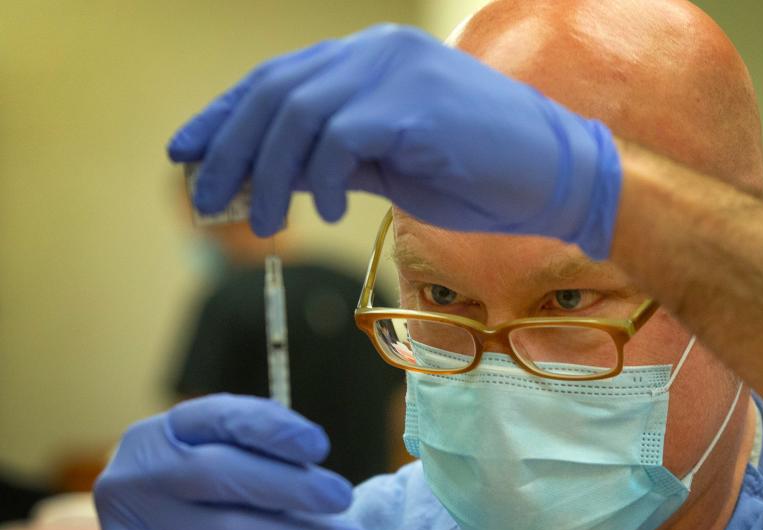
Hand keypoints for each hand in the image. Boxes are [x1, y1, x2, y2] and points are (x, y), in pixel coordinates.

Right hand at [93, 395, 368, 529]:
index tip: (319, 446)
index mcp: (156, 437)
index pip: (215, 417)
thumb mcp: (226, 484)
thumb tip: (323, 477)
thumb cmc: (206, 525)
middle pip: (218, 472)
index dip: (270, 427)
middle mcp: (135, 480)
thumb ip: (260, 466)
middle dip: (291, 484)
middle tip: (343, 496)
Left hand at [168, 24, 621, 259]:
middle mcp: (377, 51)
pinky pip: (341, 138)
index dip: (224, 116)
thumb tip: (269, 179)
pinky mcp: (416, 103)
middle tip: (207, 201)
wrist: (555, 177)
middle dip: (229, 150)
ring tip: (261, 224)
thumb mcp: (390, 166)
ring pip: (298, 113)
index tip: (186, 153)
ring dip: (268, 174)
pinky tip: (325, 214)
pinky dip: (321, 180)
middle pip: (275, 92)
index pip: (278, 80)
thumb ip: (333, 160)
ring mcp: (398, 71)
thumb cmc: (478, 174)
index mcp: (370, 58)